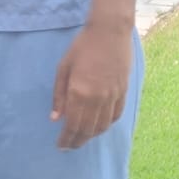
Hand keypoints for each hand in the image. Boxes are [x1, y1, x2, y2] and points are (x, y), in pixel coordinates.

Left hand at [50, 21, 132, 149]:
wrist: (110, 31)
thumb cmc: (82, 46)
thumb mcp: (63, 68)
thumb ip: (59, 95)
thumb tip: (55, 119)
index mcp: (79, 92)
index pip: (72, 124)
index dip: (66, 138)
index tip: (60, 146)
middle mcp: (97, 99)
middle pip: (87, 129)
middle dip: (77, 141)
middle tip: (69, 147)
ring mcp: (112, 96)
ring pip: (102, 126)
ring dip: (91, 136)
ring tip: (82, 139)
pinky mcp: (123, 92)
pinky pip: (115, 116)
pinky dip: (106, 125)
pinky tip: (99, 127)